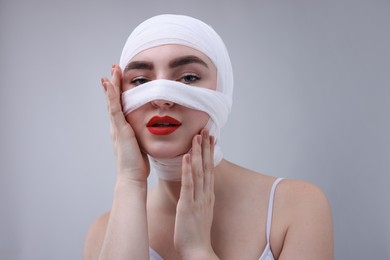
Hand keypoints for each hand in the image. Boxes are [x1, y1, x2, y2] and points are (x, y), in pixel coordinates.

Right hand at [101, 64, 148, 182]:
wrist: (131, 177)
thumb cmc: (137, 165)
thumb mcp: (141, 145)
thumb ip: (142, 136)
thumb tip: (151, 130)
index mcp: (122, 129)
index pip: (120, 106)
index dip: (119, 93)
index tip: (120, 79)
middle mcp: (116, 126)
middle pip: (113, 100)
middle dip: (113, 84)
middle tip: (113, 69)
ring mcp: (116, 127)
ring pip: (112, 101)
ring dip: (112, 85)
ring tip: (111, 71)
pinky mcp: (119, 129)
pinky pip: (114, 109)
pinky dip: (111, 96)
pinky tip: (110, 85)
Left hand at [173, 129, 218, 258]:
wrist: (198, 251)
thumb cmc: (196, 232)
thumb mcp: (200, 211)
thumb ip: (199, 197)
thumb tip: (196, 186)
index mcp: (207, 195)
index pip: (209, 169)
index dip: (210, 152)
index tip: (210, 137)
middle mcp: (205, 194)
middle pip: (207, 166)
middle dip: (206, 147)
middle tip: (206, 129)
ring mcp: (198, 199)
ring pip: (199, 171)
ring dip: (198, 153)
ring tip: (197, 136)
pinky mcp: (188, 205)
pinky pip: (188, 184)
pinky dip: (187, 170)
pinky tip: (185, 157)